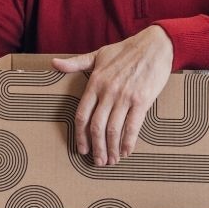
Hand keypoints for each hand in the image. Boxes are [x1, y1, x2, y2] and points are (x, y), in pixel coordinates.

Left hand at [53, 25, 173, 165]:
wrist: (155, 45)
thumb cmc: (126, 50)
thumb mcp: (98, 54)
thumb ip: (76, 63)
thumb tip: (54, 64)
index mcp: (95, 82)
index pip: (82, 115)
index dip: (80, 135)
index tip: (82, 148)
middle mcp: (108, 92)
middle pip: (97, 127)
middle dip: (96, 148)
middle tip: (98, 162)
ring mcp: (125, 97)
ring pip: (113, 130)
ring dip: (111, 149)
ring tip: (111, 161)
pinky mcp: (142, 100)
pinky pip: (132, 126)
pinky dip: (128, 142)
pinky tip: (126, 151)